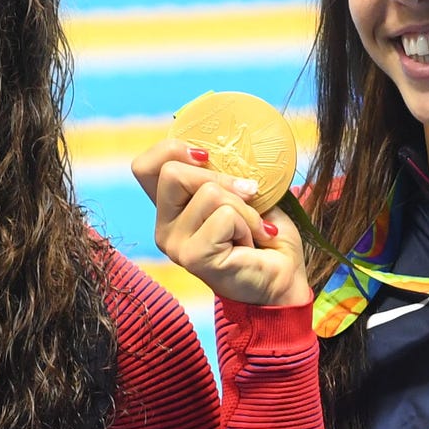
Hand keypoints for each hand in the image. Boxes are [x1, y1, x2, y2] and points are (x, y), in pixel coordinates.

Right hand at [130, 138, 310, 309]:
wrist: (283, 279)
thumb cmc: (265, 237)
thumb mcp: (244, 193)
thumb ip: (224, 174)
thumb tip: (221, 152)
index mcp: (171, 208)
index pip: (144, 167)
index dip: (171, 149)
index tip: (207, 156)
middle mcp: (164, 227)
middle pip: (172, 172)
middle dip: (220, 176)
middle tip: (249, 195)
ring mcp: (174, 244)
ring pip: (209, 193)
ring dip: (246, 207)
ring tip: (253, 229)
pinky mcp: (193, 256)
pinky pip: (225, 216)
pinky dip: (249, 224)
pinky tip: (252, 243)